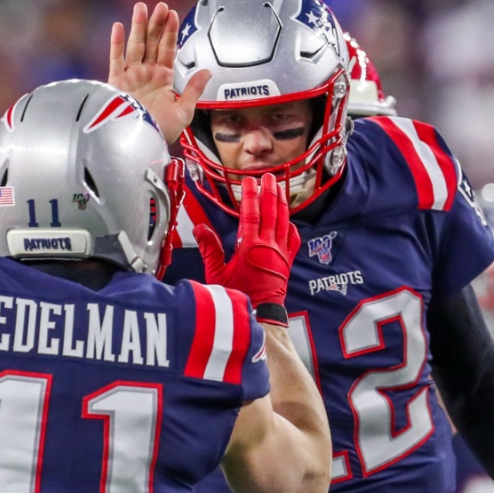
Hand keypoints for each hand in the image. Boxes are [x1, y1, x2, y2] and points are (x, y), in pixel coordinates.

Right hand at [108, 1, 210, 143]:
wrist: (140, 146)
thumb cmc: (160, 133)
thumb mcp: (183, 111)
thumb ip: (193, 89)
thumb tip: (207, 71)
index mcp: (162, 79)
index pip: (168, 50)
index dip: (170, 32)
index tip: (173, 15)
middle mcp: (146, 74)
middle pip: (152, 43)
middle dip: (156, 24)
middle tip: (161, 6)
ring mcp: (131, 77)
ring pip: (135, 46)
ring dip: (138, 27)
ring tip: (142, 8)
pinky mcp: (117, 84)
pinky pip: (116, 60)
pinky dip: (116, 44)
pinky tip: (118, 27)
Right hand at [194, 174, 299, 309]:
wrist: (259, 315)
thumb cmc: (237, 296)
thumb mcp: (216, 273)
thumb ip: (209, 249)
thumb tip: (201, 229)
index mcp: (249, 247)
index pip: (251, 214)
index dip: (250, 195)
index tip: (248, 181)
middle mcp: (267, 247)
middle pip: (271, 212)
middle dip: (269, 192)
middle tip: (268, 176)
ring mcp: (280, 254)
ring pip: (283, 222)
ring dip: (281, 203)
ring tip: (279, 188)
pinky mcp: (287, 262)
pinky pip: (292, 240)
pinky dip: (291, 227)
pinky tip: (289, 220)